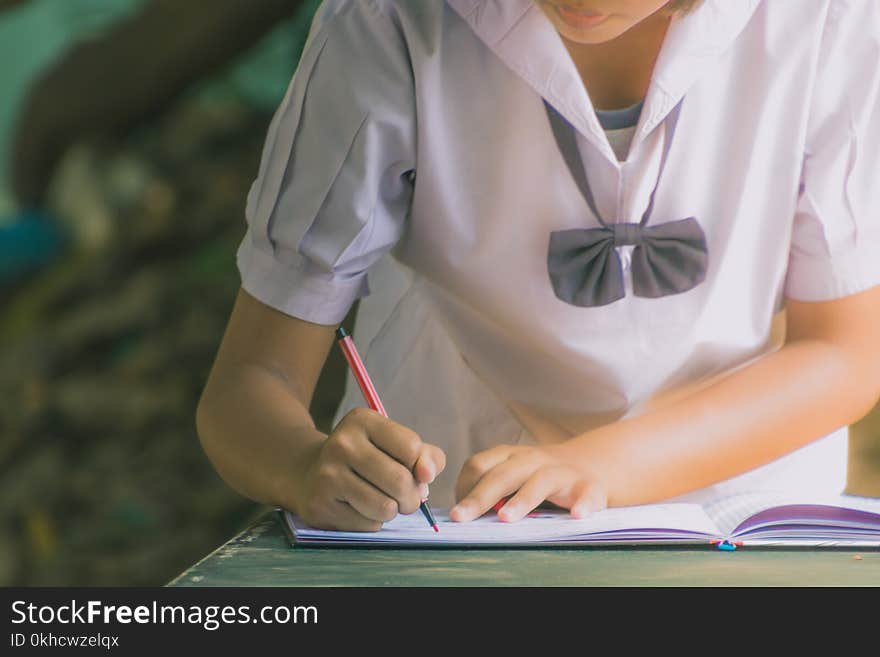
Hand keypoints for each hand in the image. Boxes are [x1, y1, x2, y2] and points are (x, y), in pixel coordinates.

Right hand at [295, 407, 445, 531]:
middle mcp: (342, 444)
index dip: (420, 466)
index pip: (411, 447)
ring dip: (393, 511)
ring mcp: (328, 475)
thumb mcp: (393, 444)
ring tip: (384, 503)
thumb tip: (427, 475)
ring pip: (386, 507)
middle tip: (406, 498)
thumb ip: (425, 455)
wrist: (308, 472)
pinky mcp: (320, 505)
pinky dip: (373, 522)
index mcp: (363, 421)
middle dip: (412, 497)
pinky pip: (368, 524)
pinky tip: (360, 509)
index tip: (413, 472)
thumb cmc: (366, 459)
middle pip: (400, 480)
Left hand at [450, 444, 606, 521]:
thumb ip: (493, 489)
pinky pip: (586, 494)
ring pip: (540, 482)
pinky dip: (582, 504)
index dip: (464, 487)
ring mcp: (562, 472)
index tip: (457, 511)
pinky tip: (576, 515)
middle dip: (480, 496)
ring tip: (505, 518)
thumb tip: (463, 513)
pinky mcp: (589, 486)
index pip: (479, 465)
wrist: (591, 464)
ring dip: (522, 500)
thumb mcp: (514, 475)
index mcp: (511, 457)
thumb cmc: (540, 476)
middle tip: (461, 516)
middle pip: (504, 475)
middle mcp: (534, 460)